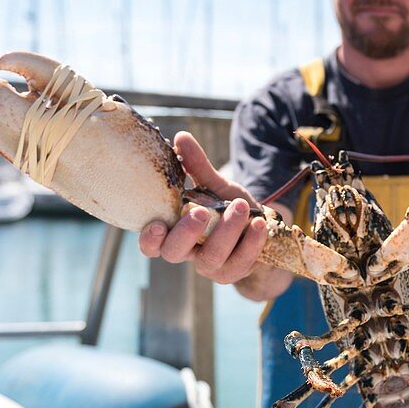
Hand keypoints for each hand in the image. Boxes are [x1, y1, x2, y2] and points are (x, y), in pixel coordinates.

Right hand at [139, 132, 269, 283]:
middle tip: (201, 212)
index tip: (157, 225)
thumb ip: (196, 166)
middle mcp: (189, 252)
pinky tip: (259, 224)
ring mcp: (211, 265)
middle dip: (186, 233)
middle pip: (174, 253)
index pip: (152, 245)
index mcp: (174, 232)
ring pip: (211, 257)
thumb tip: (181, 137)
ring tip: (240, 206)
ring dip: (226, 231)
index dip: (149, 239)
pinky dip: (251, 242)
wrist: (259, 230)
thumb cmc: (227, 208)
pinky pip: (241, 262)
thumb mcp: (214, 186)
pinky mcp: (235, 270)